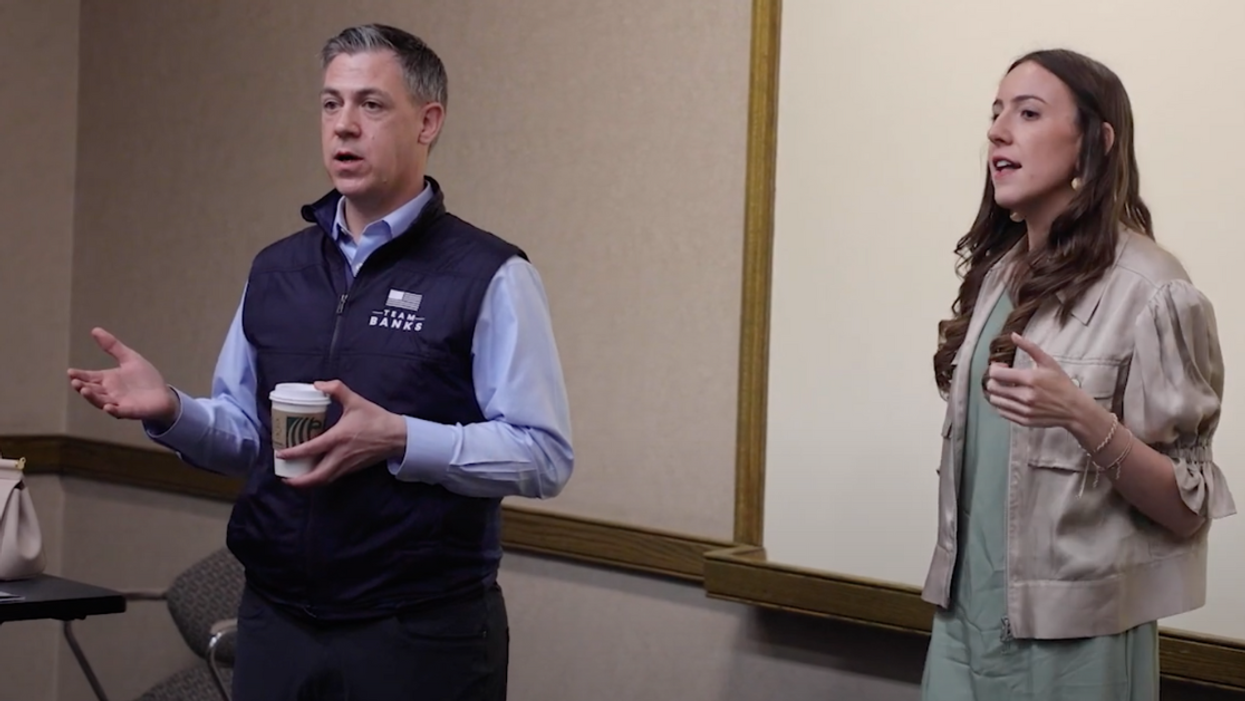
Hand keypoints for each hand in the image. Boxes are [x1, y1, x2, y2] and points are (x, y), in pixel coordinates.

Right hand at [67, 328, 177, 423]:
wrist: (164, 395)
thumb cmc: (145, 378)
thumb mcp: (129, 358)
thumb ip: (113, 346)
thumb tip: (95, 330)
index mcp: (108, 380)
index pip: (90, 377)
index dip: (80, 375)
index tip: (70, 372)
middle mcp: (110, 392)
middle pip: (92, 390)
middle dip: (82, 386)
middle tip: (74, 382)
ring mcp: (119, 403)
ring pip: (101, 401)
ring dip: (92, 397)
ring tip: (84, 390)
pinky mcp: (131, 411)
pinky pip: (120, 412)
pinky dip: (113, 410)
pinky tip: (108, 407)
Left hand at [279, 380, 406, 487]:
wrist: (397, 436)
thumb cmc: (376, 419)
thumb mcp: (356, 401)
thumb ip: (336, 389)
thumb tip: (317, 384)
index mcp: (338, 438)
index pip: (311, 449)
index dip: (293, 454)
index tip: (280, 454)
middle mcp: (341, 456)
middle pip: (316, 476)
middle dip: (298, 481)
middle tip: (285, 478)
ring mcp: (347, 465)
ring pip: (324, 480)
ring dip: (309, 483)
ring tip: (296, 479)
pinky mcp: (353, 469)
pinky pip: (333, 478)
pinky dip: (321, 479)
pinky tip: (316, 473)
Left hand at [984, 332, 1090, 428]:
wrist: (1075, 409)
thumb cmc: (1062, 383)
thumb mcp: (1048, 362)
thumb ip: (1029, 347)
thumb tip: (1013, 335)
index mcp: (1030, 379)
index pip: (996, 374)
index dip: (994, 368)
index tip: (1002, 366)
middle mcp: (1025, 396)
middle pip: (992, 387)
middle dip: (994, 379)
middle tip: (1003, 377)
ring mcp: (1024, 410)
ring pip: (995, 400)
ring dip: (996, 392)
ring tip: (1006, 388)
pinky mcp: (1024, 421)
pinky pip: (1002, 412)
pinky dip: (1003, 404)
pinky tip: (1012, 398)